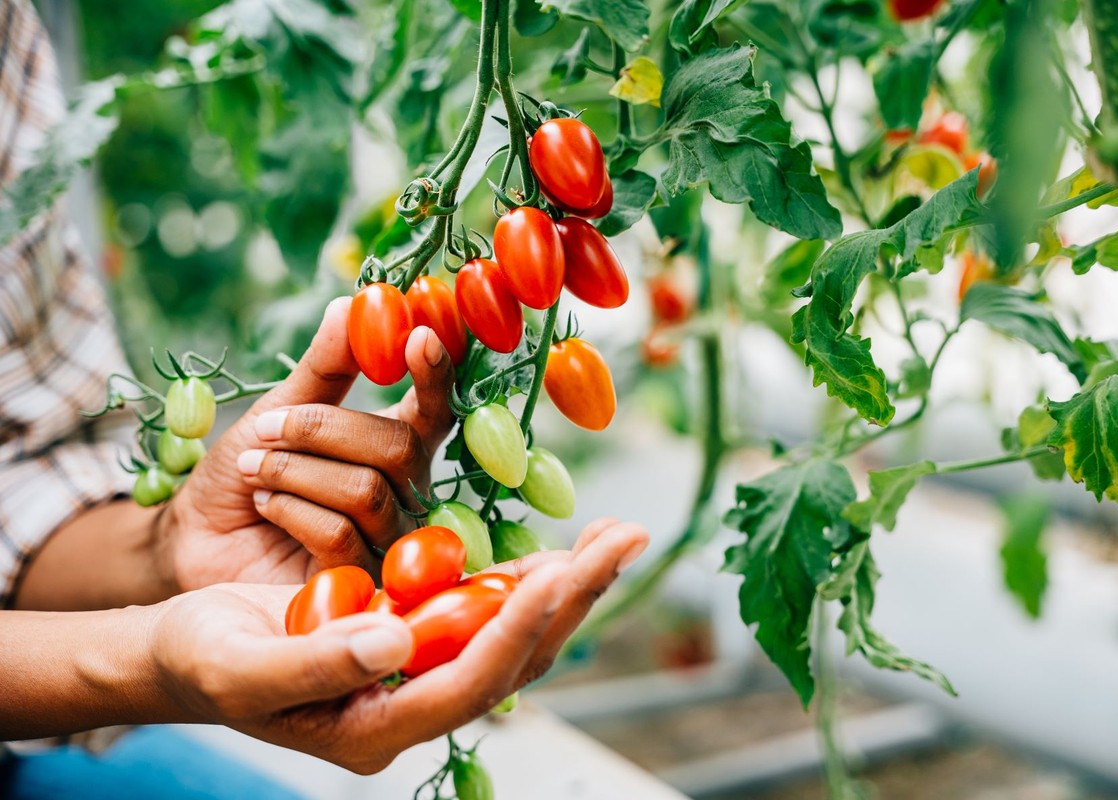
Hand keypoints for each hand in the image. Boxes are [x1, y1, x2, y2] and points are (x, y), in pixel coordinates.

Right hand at [150, 520, 647, 772]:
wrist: (187, 652)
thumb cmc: (204, 661)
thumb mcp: (245, 665)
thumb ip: (319, 661)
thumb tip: (396, 642)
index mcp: (375, 728)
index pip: (466, 684)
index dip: (512, 632)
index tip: (553, 576)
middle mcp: (413, 705)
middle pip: (512, 659)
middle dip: (572, 601)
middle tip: (624, 540)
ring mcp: (420, 672)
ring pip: (511, 635)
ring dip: (566, 586)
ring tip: (614, 536)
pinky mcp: (419, 637)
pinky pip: (484, 613)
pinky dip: (523, 579)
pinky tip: (560, 550)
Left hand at [164, 297, 456, 590]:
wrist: (196, 536)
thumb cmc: (243, 472)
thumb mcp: (279, 409)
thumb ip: (324, 366)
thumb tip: (353, 303)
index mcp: (397, 445)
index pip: (436, 409)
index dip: (437, 374)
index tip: (419, 335)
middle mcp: (405, 493)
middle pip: (399, 448)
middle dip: (325, 430)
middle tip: (268, 428)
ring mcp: (386, 540)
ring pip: (366, 491)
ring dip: (296, 470)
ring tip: (254, 468)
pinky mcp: (358, 580)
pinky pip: (341, 534)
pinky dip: (291, 509)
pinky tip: (265, 506)